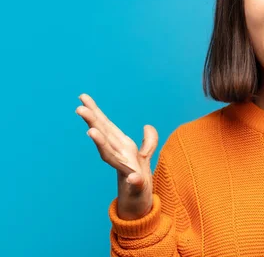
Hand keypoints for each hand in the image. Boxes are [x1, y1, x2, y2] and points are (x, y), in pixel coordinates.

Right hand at [75, 94, 158, 219]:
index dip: (96, 111)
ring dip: (101, 143)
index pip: (106, 125)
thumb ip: (148, 142)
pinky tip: (133, 177)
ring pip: (110, 155)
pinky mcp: (134, 185)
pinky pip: (135, 182)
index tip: (83, 97)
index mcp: (121, 145)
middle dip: (92, 122)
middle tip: (80, 108)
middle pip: (103, 136)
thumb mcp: (146, 157)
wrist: (138, 202)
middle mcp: (118, 155)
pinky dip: (133, 179)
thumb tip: (147, 126)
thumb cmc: (138, 178)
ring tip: (90, 131)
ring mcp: (124, 169)